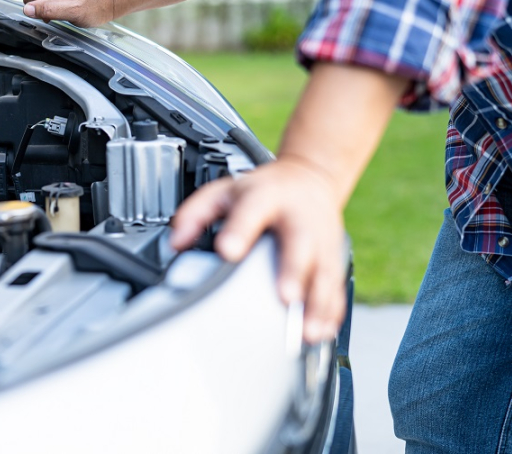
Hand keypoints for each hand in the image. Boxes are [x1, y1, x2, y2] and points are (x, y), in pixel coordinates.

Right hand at [21, 0, 114, 26]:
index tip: (50, 16)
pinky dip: (44, 2)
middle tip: (54, 13)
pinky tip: (57, 5)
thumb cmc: (95, 7)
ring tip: (58, 8)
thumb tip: (27, 10)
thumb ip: (49, 10)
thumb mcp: (74, 12)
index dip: (38, 4)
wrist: (107, 4)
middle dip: (38, 4)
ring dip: (41, 4)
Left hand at [170, 158, 346, 342]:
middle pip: (299, 244)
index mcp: (266, 197)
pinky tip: (322, 332)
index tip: (228, 250)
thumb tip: (176, 242)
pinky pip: (335, 287)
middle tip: (284, 297)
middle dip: (293, 271)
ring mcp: (320, 239)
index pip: (251, 211)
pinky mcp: (333, 259)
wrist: (309, 179)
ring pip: (323, 272)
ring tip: (306, 330)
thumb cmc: (262, 191)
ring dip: (317, 303)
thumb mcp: (224, 192)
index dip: (240, 230)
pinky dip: (330, 311)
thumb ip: (197, 213)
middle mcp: (298, 218)